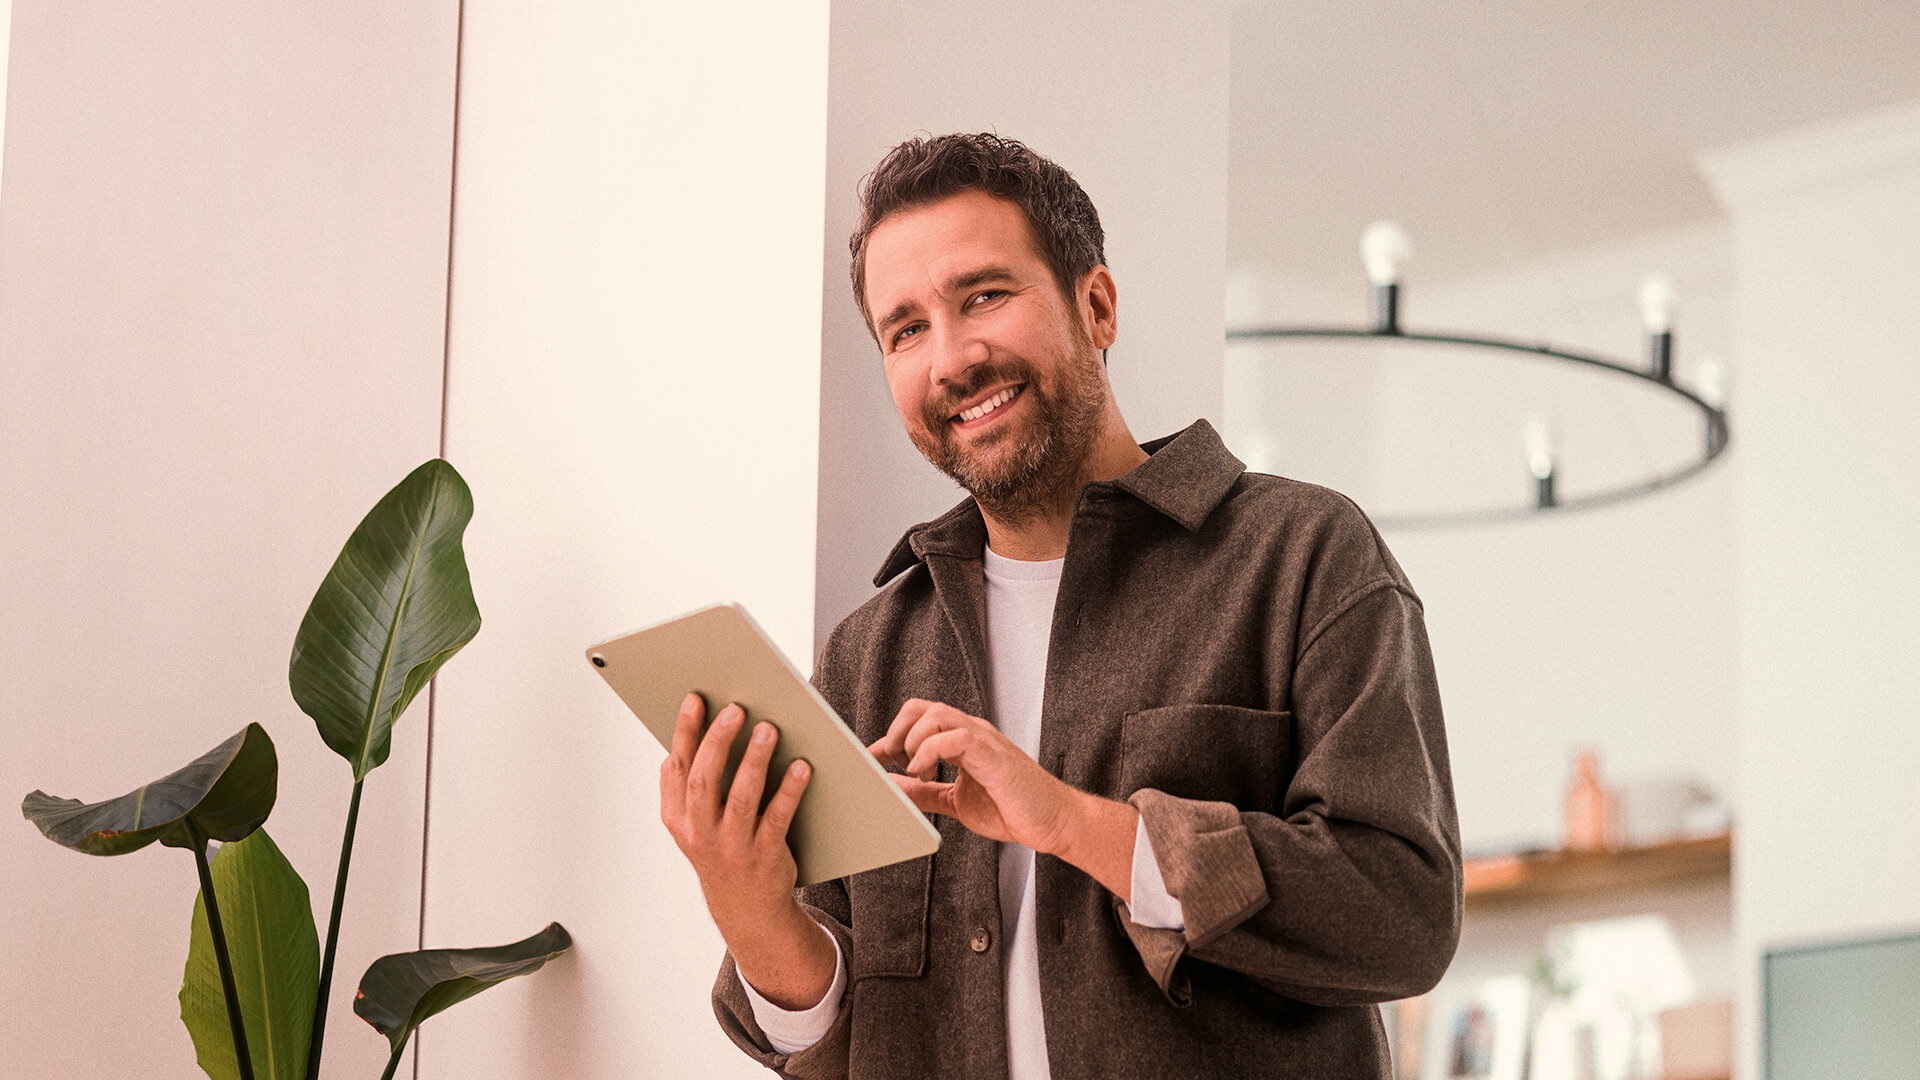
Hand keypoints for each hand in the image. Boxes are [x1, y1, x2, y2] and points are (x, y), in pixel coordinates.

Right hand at [659, 692, 834, 1008]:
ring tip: (769, 729)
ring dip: (754, 761)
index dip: (685, 732)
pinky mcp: (765, 857)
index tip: (697, 698)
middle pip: (705, 780)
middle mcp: (700, 833)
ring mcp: (732, 848)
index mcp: (678, 818)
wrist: (747, 910)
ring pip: (741, 799)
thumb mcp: (693, 823)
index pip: (677, 768)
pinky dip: (789, 791)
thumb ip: (687, 785)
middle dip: (718, 741)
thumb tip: (691, 733)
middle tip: (737, 708)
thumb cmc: (722, 848)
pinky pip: (777, 819)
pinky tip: (802, 766)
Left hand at [868, 699, 1136, 899]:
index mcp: (962, 739)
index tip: (871, 757)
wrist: (1052, 821)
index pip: (919, 719)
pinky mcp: (992, 754)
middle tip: (891, 761)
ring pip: (935, 714)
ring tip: (913, 769)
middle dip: (896, 731)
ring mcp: (982, 739)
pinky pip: (954, 736)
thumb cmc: (1012, 809)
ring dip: (912, 740)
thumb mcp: (955, 801)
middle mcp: (970, 731)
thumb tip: (891, 784)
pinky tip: (924, 772)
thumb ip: (925, 792)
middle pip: (921, 707)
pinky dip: (929, 751)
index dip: (890, 735)